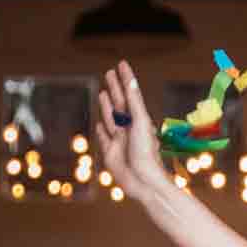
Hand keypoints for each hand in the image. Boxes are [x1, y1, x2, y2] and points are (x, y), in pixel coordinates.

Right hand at [92, 61, 169, 201]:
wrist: (143, 182)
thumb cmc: (146, 154)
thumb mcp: (141, 124)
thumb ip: (134, 103)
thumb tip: (131, 81)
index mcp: (138, 119)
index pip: (130, 93)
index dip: (126, 79)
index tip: (122, 64)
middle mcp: (128, 128)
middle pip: (119, 103)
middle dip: (115, 88)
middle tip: (109, 73)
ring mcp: (119, 140)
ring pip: (110, 118)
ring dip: (107, 105)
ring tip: (104, 93)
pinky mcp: (110, 152)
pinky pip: (104, 138)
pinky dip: (101, 130)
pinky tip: (100, 124)